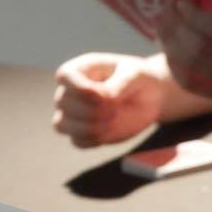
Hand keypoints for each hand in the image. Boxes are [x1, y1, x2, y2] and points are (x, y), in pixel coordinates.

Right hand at [53, 52, 168, 146]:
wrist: (148, 97)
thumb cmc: (139, 79)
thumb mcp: (134, 75)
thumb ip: (117, 86)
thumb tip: (103, 100)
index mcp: (79, 69)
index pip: (64, 76)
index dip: (81, 89)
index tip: (105, 96)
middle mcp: (69, 90)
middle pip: (63, 103)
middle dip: (92, 110)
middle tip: (115, 110)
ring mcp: (73, 113)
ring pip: (62, 125)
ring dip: (90, 127)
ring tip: (112, 120)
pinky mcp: (81, 132)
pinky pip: (77, 141)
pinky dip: (93, 140)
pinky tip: (109, 131)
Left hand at [157, 0, 211, 103]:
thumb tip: (190, 0)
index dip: (194, 15)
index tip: (180, 1)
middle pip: (201, 50)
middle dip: (176, 28)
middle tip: (164, 11)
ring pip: (192, 69)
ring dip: (171, 46)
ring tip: (163, 27)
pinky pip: (193, 85)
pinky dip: (176, 66)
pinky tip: (170, 49)